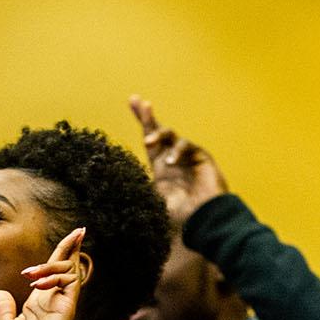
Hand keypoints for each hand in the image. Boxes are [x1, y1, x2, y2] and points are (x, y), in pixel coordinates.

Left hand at [0, 228, 87, 319]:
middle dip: (71, 246)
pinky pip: (70, 282)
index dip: (62, 252)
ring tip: (31, 275)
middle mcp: (53, 300)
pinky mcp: (67, 308)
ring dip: (49, 266)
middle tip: (78, 230)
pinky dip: (56, 276)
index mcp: (40, 302)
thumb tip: (0, 293)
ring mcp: (62, 303)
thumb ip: (5, 308)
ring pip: (67, 271)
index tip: (73, 235)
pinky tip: (39, 283)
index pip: (54, 271)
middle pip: (67, 265)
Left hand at [128, 95, 226, 227]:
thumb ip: (140, 191)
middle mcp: (172, 158)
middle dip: (147, 116)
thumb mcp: (153, 201)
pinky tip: (171, 161)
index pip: (149, 141)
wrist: (203, 219)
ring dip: (158, 134)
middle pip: (158, 130)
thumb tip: (115, 188)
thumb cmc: (180, 214)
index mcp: (160, 167)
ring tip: (148, 142)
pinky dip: (176, 151)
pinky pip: (186, 145)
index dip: (143, 121)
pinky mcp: (200, 156)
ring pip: (170, 135)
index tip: (133, 101)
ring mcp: (186, 156)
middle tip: (139, 102)